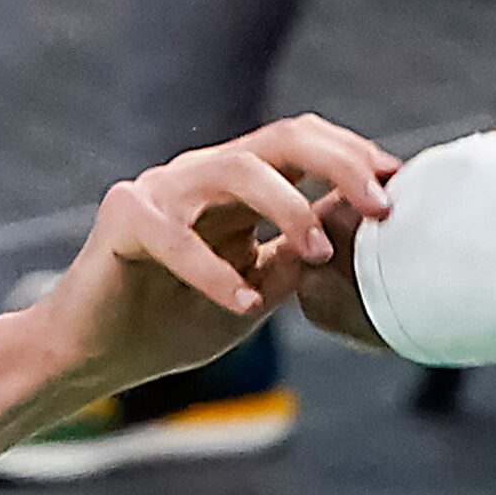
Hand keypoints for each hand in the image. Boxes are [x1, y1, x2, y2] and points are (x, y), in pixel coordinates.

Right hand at [30, 116, 398, 397]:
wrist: (94, 356)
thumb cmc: (172, 322)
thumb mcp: (257, 293)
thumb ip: (296, 260)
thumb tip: (355, 235)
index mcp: (237, 187)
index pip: (304, 146)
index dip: (355, 159)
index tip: (401, 190)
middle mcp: (202, 176)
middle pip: (281, 139)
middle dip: (340, 164)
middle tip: (382, 205)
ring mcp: (161, 189)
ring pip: (236, 169)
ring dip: (287, 209)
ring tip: (317, 255)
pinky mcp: (125, 218)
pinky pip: (176, 235)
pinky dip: (213, 271)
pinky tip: (241, 303)